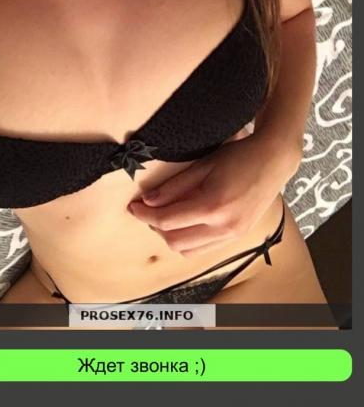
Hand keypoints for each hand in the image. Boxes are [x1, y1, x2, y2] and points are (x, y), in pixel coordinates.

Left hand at [129, 133, 299, 254]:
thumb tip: (148, 201)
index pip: (166, 220)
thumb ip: (174, 187)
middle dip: (155, 227)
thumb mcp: (202, 165)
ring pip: (188, 250)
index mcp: (212, 205)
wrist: (274, 161)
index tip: (133, 207)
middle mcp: (223, 226)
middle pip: (174, 240)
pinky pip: (204, 249)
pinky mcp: (237, 237)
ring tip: (167, 217)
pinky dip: (189, 241)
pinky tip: (185, 224)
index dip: (144, 215)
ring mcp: (232, 234)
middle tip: (147, 211)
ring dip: (171, 237)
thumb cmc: (239, 156)